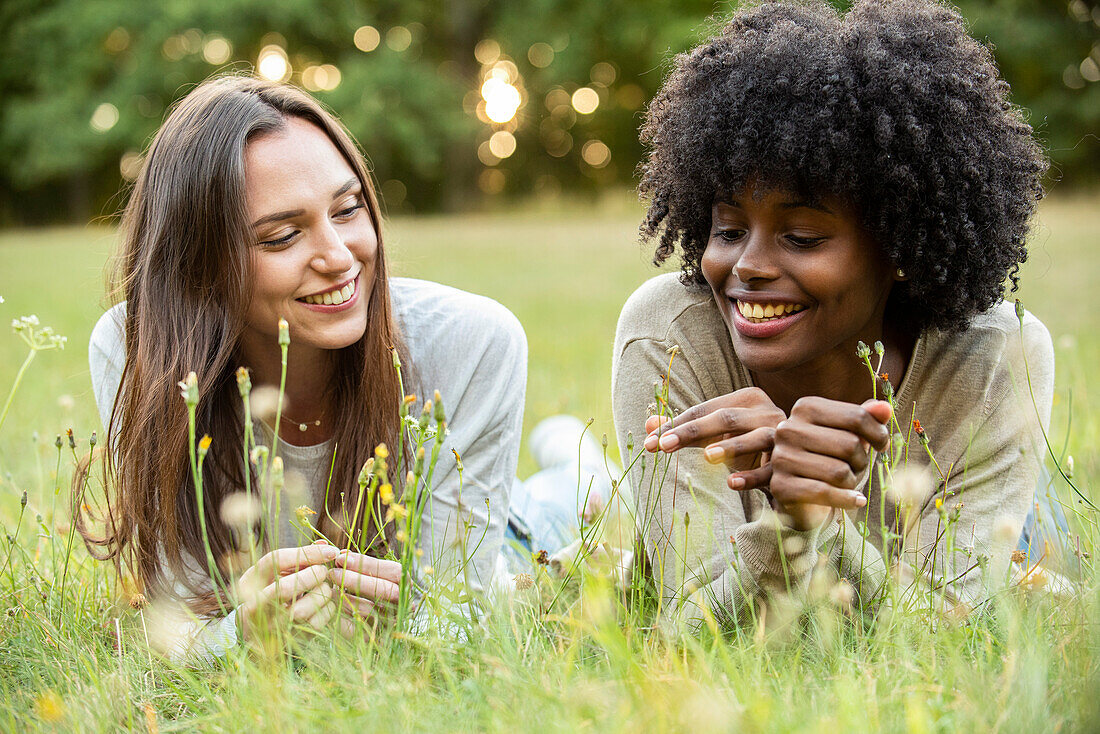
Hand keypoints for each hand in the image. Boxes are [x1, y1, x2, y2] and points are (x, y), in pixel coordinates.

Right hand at [235, 543, 339, 638]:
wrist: (259, 630)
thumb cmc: (273, 590)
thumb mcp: (277, 571)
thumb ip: (299, 557)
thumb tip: (325, 546)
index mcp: (248, 582)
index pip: (274, 561)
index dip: (306, 553)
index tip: (330, 550)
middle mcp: (253, 606)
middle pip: (285, 588)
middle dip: (312, 576)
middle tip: (323, 572)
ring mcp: (269, 627)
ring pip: (300, 610)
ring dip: (321, 594)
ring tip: (324, 587)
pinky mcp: (286, 640)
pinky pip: (313, 625)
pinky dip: (327, 610)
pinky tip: (325, 603)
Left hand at [328, 550, 401, 635]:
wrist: (366, 621)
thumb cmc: (364, 588)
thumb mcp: (364, 572)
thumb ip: (355, 562)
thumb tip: (341, 554)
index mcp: (405, 585)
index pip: (394, 572)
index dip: (368, 563)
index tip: (341, 556)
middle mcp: (403, 605)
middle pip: (387, 592)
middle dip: (357, 580)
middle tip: (332, 573)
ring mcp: (391, 623)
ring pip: (371, 611)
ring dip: (345, 597)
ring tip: (327, 588)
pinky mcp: (374, 639)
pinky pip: (357, 628)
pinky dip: (341, 615)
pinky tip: (329, 605)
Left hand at [643, 387, 784, 490]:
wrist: (791, 468)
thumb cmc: (746, 448)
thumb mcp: (715, 437)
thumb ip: (685, 429)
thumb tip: (648, 425)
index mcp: (748, 400)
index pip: (705, 409)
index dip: (676, 425)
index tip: (650, 442)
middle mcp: (767, 412)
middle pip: (726, 418)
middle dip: (692, 431)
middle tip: (664, 445)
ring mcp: (782, 437)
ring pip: (755, 439)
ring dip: (730, 447)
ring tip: (706, 457)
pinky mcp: (790, 464)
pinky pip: (770, 470)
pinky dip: (751, 477)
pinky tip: (732, 483)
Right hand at [767, 398, 891, 530]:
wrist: (805, 495)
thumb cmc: (832, 459)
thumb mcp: (852, 435)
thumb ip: (867, 419)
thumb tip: (885, 408)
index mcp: (805, 408)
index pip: (856, 417)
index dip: (878, 434)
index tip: (881, 446)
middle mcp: (788, 428)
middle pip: (850, 444)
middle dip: (861, 462)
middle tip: (854, 468)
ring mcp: (781, 457)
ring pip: (839, 471)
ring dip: (852, 481)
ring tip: (845, 483)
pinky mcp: (780, 485)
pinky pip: (824, 492)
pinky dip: (846, 499)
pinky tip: (855, 500)